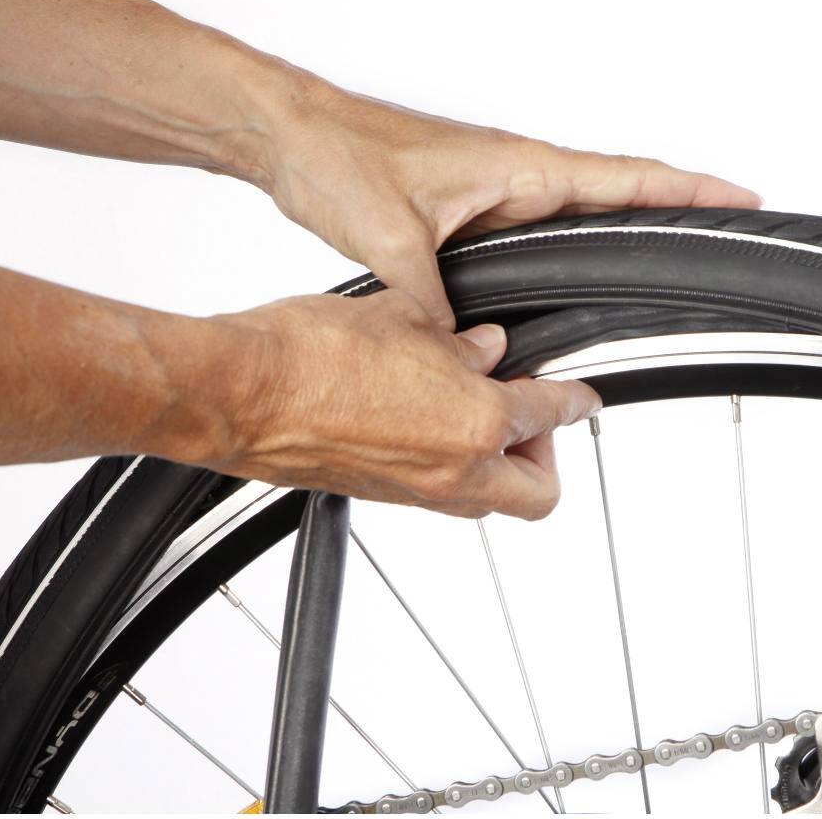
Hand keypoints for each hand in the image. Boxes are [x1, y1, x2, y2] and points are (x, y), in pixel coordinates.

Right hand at [202, 290, 599, 518]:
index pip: (550, 415)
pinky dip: (450, 463)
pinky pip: (438, 492)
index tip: (582, 396)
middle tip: (530, 417)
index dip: (574, 401)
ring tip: (474, 411)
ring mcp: (416, 493)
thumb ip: (458, 342)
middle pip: (537, 494)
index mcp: (476, 422)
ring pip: (487, 499)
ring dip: (497, 464)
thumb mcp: (405, 322)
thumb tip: (485, 348)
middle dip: (546, 457)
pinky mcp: (379, 496)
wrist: (239, 394)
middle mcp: (455, 470)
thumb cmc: (309, 355)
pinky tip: (425, 418)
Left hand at [253, 77, 761, 329]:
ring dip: (619, 226)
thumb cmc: (339, 154)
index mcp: (517, 167)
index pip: (623, 177)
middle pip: (614, 193)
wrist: (293, 136)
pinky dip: (563, 246)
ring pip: (574, 213)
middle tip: (722, 228)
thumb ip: (433, 300)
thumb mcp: (391, 237)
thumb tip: (454, 347)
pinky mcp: (467, 207)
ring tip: (661, 255)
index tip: (738, 197)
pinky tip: (566, 270)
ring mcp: (493, 190)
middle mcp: (514, 175)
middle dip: (671, 208)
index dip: (687, 189)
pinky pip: (533, 230)